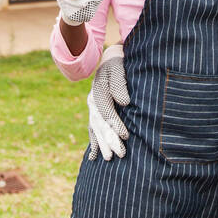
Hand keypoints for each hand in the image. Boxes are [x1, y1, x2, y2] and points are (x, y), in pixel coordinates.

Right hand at [87, 45, 129, 159]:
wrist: (113, 58)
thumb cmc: (120, 64)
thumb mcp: (119, 68)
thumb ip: (120, 84)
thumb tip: (124, 102)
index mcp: (98, 89)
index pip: (106, 110)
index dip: (115, 123)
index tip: (125, 135)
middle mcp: (92, 100)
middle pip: (100, 123)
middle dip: (109, 139)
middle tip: (120, 154)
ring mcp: (92, 107)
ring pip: (95, 128)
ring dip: (102, 144)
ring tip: (108, 158)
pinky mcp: (95, 112)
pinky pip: (93, 129)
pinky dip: (94, 142)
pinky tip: (93, 157)